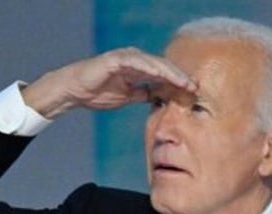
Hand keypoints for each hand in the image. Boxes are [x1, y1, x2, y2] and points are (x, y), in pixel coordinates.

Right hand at [22, 47, 196, 118]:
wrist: (75, 90)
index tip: (193, 93)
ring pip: (154, 64)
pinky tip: (162, 75)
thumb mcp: (127, 96)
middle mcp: (135, 60)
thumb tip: (158, 98)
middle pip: (163, 67)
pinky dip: (150, 68)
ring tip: (184, 82)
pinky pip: (137, 63)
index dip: (178, 83)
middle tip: (196, 87)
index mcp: (139, 69)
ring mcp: (126, 58)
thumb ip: (142, 94)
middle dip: (180, 77)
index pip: (163, 76)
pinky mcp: (116, 59)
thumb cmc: (98, 92)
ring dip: (170, 73)